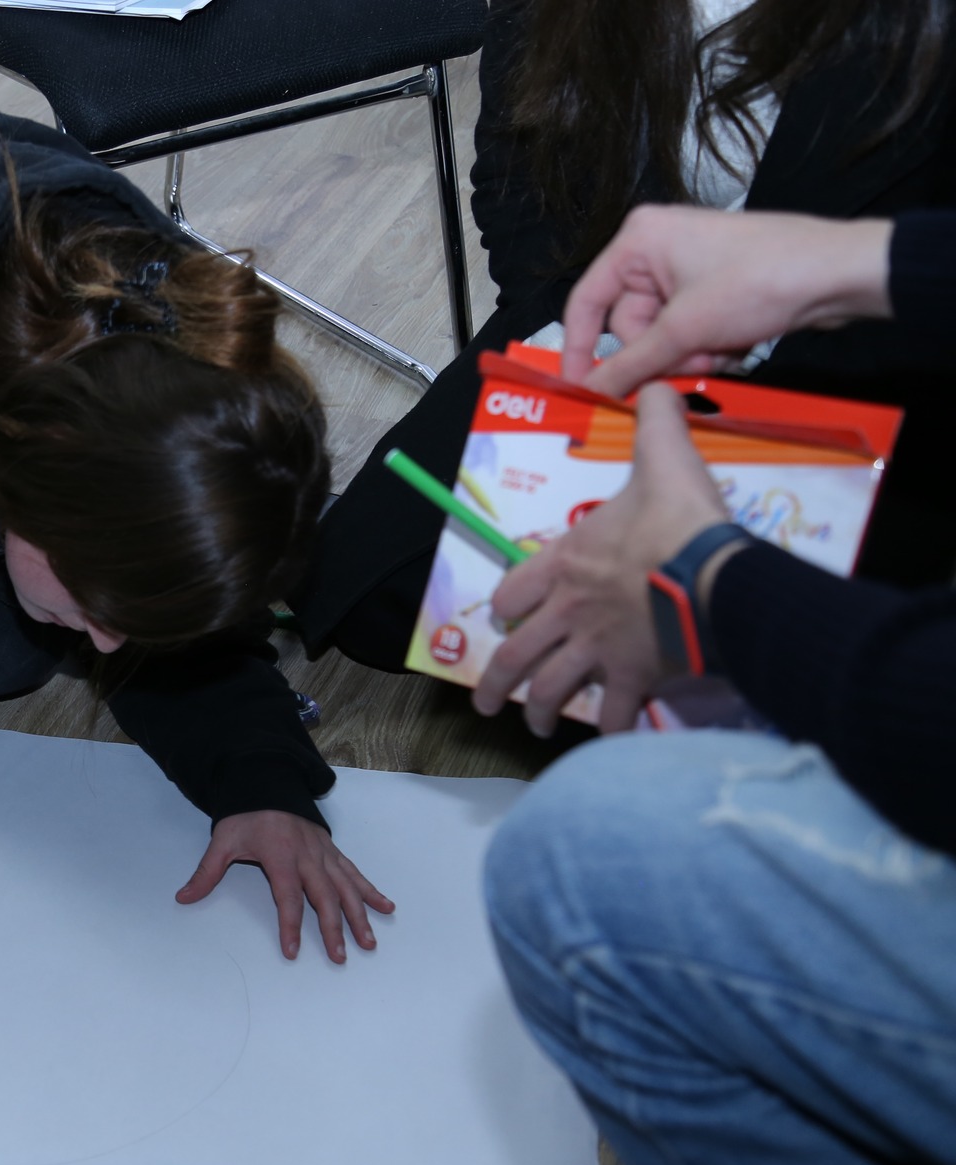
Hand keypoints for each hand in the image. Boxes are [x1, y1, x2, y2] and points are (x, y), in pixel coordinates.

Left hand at [174, 811, 392, 963]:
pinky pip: (355, 873)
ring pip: (346, 888)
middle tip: (339, 957)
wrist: (268, 782)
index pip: (288, 897)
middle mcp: (308, 856)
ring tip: (368, 943)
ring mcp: (324, 853)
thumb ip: (206, 872)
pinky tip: (386, 906)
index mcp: (281, 855)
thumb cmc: (246, 814)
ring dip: (359, 916)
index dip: (291, 925)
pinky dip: (371, 890)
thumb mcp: (222, 840)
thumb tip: (184, 897)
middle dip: (333, 929)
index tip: (292, 951)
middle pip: (324, 897)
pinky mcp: (333, 850)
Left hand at [473, 385, 732, 735]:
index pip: (514, 590)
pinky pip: (611, 713)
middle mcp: (569, 611)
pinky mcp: (632, 677)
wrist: (715, 575)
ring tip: (533, 726)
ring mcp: (596, 648)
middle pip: (516, 653)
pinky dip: (607, 727)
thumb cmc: (681, 521)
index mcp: (567, 563)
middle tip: (488, 702)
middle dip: (498, 681)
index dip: (507, 605)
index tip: (505, 616)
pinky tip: (604, 737)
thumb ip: (656, 424)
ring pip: (549, 689)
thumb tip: (656, 387)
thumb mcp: (664, 460)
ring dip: (538, 711)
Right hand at [562, 205, 892, 394]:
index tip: (579, 387)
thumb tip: (592, 388)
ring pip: (661, 334)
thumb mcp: (684, 330)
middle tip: (690, 362)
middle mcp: (657, 248)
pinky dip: (705, 346)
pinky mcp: (712, 285)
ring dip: (686, 355)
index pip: (587, 302)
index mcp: (639, 240)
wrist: (837, 274)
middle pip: (629, 324)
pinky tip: (734, 344)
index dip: (580, 349)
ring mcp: (687, 267)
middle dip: (660, 353)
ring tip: (720, 352)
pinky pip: (687, 329)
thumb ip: (631, 364)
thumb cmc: (762, 279)